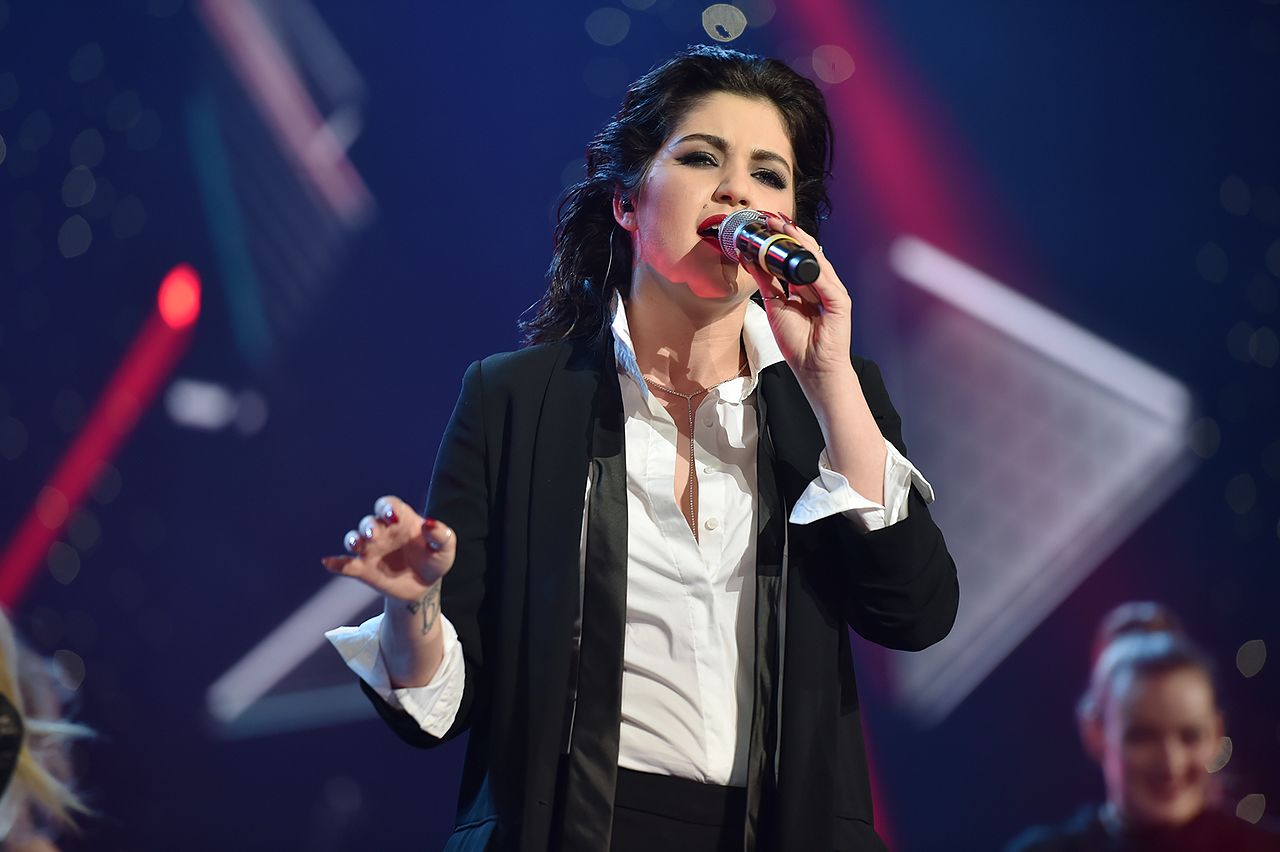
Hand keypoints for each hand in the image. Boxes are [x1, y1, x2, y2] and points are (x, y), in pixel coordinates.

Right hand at [321, 496, 455, 602]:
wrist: (424, 586)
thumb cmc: (435, 559)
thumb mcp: (445, 548)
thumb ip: (441, 535)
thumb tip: (429, 524)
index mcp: (401, 520)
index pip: (389, 506)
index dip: (387, 508)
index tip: (392, 518)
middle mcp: (382, 532)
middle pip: (369, 522)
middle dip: (368, 527)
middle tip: (373, 536)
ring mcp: (370, 550)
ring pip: (354, 539)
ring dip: (352, 540)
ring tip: (356, 545)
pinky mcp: (362, 569)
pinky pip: (345, 565)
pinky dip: (336, 563)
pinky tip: (328, 562)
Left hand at [740, 212, 853, 384]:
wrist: (813, 368)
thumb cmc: (798, 343)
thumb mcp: (774, 306)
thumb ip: (765, 282)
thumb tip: (750, 259)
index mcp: (806, 285)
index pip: (794, 255)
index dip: (781, 239)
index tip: (765, 224)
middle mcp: (820, 285)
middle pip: (806, 252)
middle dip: (789, 234)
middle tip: (772, 218)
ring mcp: (832, 291)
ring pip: (816, 260)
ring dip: (800, 243)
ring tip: (784, 229)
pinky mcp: (840, 301)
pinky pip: (825, 280)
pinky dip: (812, 268)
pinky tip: (800, 257)